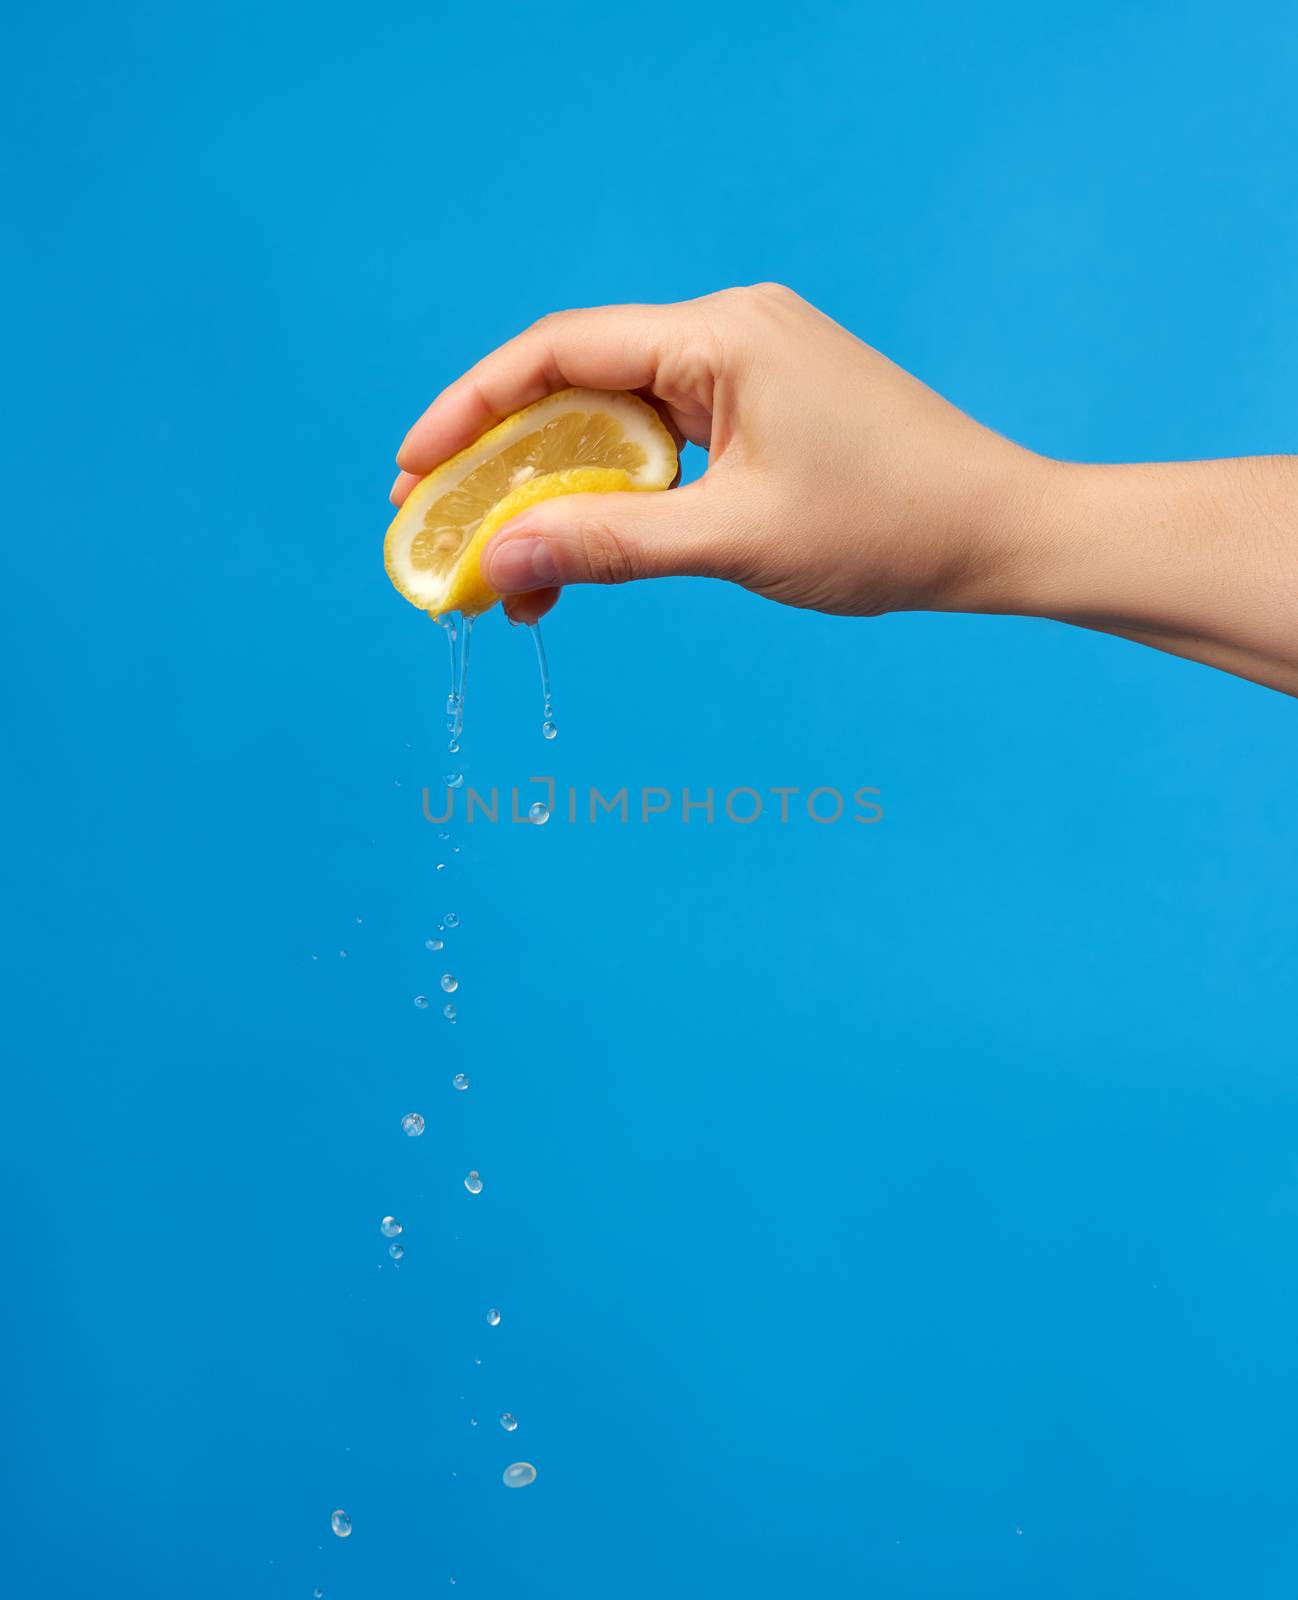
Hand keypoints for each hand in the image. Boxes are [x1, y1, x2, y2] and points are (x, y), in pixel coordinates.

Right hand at [391, 284, 1048, 625]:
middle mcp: (727, 332)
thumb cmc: (889, 527)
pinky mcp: (762, 408)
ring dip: (562, 493)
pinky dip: (619, 495)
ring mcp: (747, 368)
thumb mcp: (735, 541)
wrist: (998, 533)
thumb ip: (610, 545)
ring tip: (514, 572)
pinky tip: (584, 549)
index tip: (409, 468)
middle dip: (505, 463)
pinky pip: (663, 443)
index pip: (559, 352)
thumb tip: (498, 559)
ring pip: (618, 422)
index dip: (470, 409)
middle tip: (442, 530)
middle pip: (578, 385)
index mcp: (721, 335)